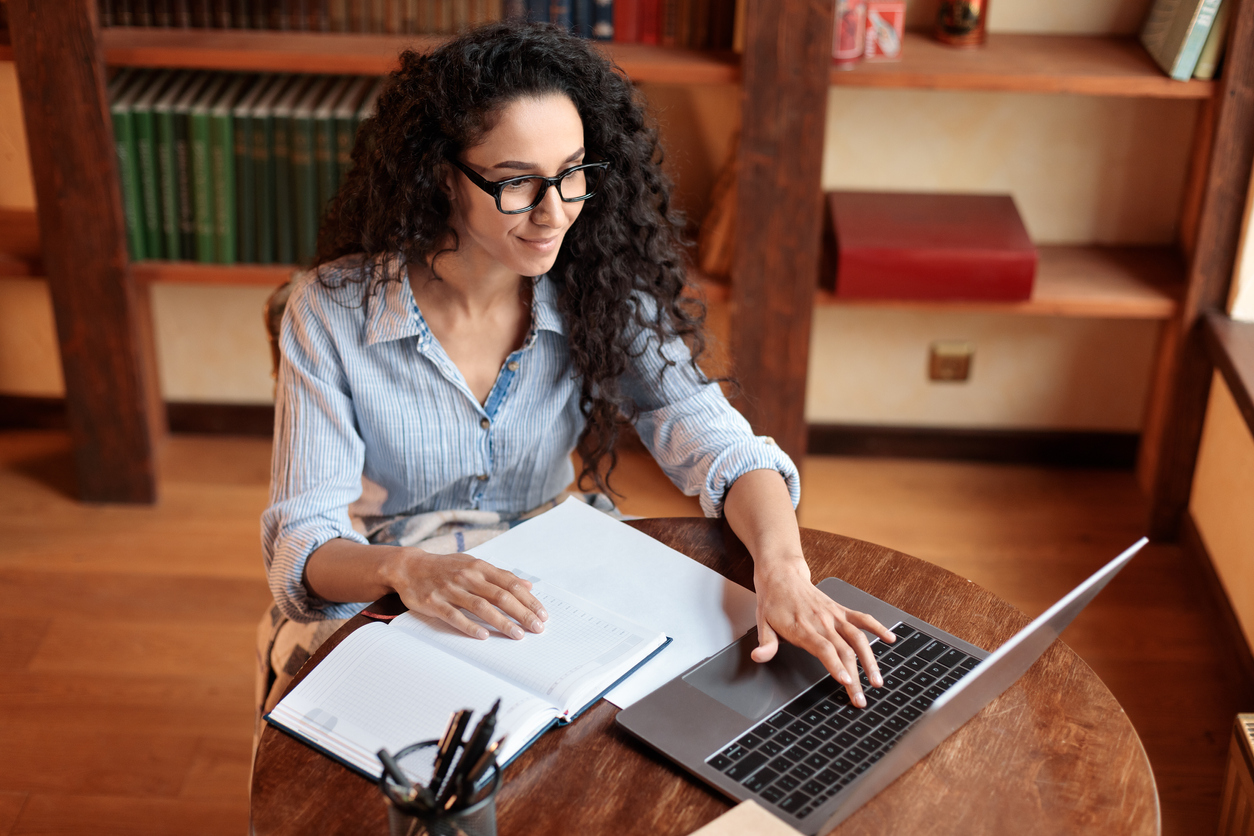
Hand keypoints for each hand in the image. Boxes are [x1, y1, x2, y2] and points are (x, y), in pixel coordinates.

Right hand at [383, 550, 548, 640]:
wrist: (408, 567)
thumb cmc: (445, 567)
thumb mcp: (473, 564)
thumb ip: (500, 575)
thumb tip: (527, 585)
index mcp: (479, 567)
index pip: (510, 583)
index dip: (528, 599)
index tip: (542, 614)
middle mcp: (467, 576)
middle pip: (500, 596)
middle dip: (521, 613)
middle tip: (536, 628)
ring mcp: (450, 589)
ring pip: (481, 607)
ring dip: (501, 622)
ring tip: (517, 635)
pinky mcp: (434, 602)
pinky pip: (454, 616)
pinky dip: (470, 626)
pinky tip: (484, 636)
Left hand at [751, 553, 894, 707]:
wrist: (782, 575)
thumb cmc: (773, 602)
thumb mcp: (762, 623)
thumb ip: (765, 643)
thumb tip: (759, 657)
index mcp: (802, 627)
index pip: (823, 648)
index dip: (835, 664)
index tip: (846, 680)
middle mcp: (821, 621)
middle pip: (843, 651)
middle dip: (855, 677)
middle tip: (860, 698)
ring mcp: (833, 615)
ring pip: (858, 638)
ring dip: (870, 660)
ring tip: (877, 681)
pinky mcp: (840, 610)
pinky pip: (862, 618)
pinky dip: (877, 627)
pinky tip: (890, 639)